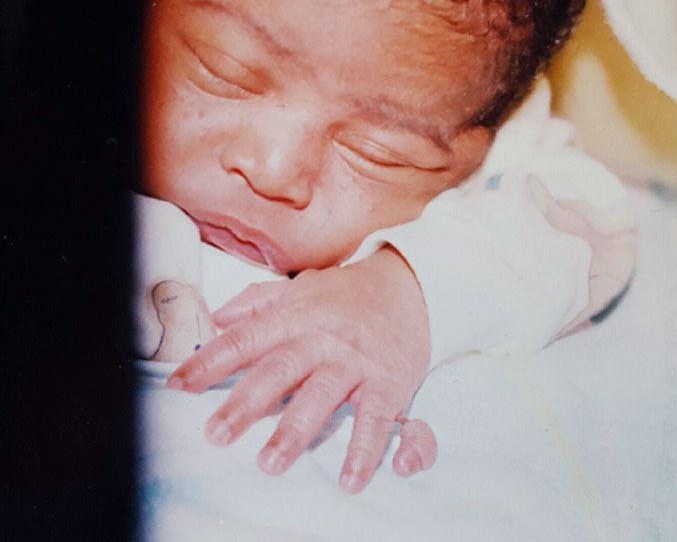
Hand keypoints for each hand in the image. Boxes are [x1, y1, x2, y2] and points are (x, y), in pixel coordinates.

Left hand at [167, 246, 436, 492]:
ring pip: (322, 396)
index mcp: (296, 318)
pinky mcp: (388, 383)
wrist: (408, 285)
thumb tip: (218, 317)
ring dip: (296, 430)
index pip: (247, 339)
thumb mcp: (301, 288)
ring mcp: (355, 362)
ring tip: (269, 462)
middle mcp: (322, 339)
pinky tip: (350, 480)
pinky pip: (377, 419)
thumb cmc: (346, 294)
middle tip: (216, 434)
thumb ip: (258, 301)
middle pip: (279, 370)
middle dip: (246, 403)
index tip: (179, 385)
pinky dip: (366, 450)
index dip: (211, 362)